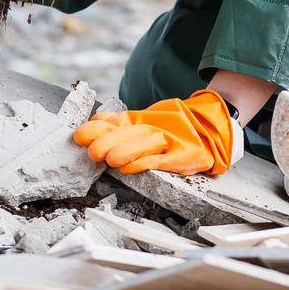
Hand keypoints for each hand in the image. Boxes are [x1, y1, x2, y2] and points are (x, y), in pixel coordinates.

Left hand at [73, 90, 241, 175]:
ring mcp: (169, 142)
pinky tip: (130, 168)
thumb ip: (120, 123)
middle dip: (108, 140)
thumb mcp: (145, 123)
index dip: (98, 129)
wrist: (209, 130)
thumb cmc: (172, 131)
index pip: (117, 123)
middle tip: (91, 149)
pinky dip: (145, 164)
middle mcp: (153, 129)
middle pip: (129, 133)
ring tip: (107, 158)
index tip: (78, 135)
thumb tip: (95, 121)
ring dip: (125, 151)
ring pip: (145, 145)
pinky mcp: (182, 157)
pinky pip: (161, 161)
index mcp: (142, 121)